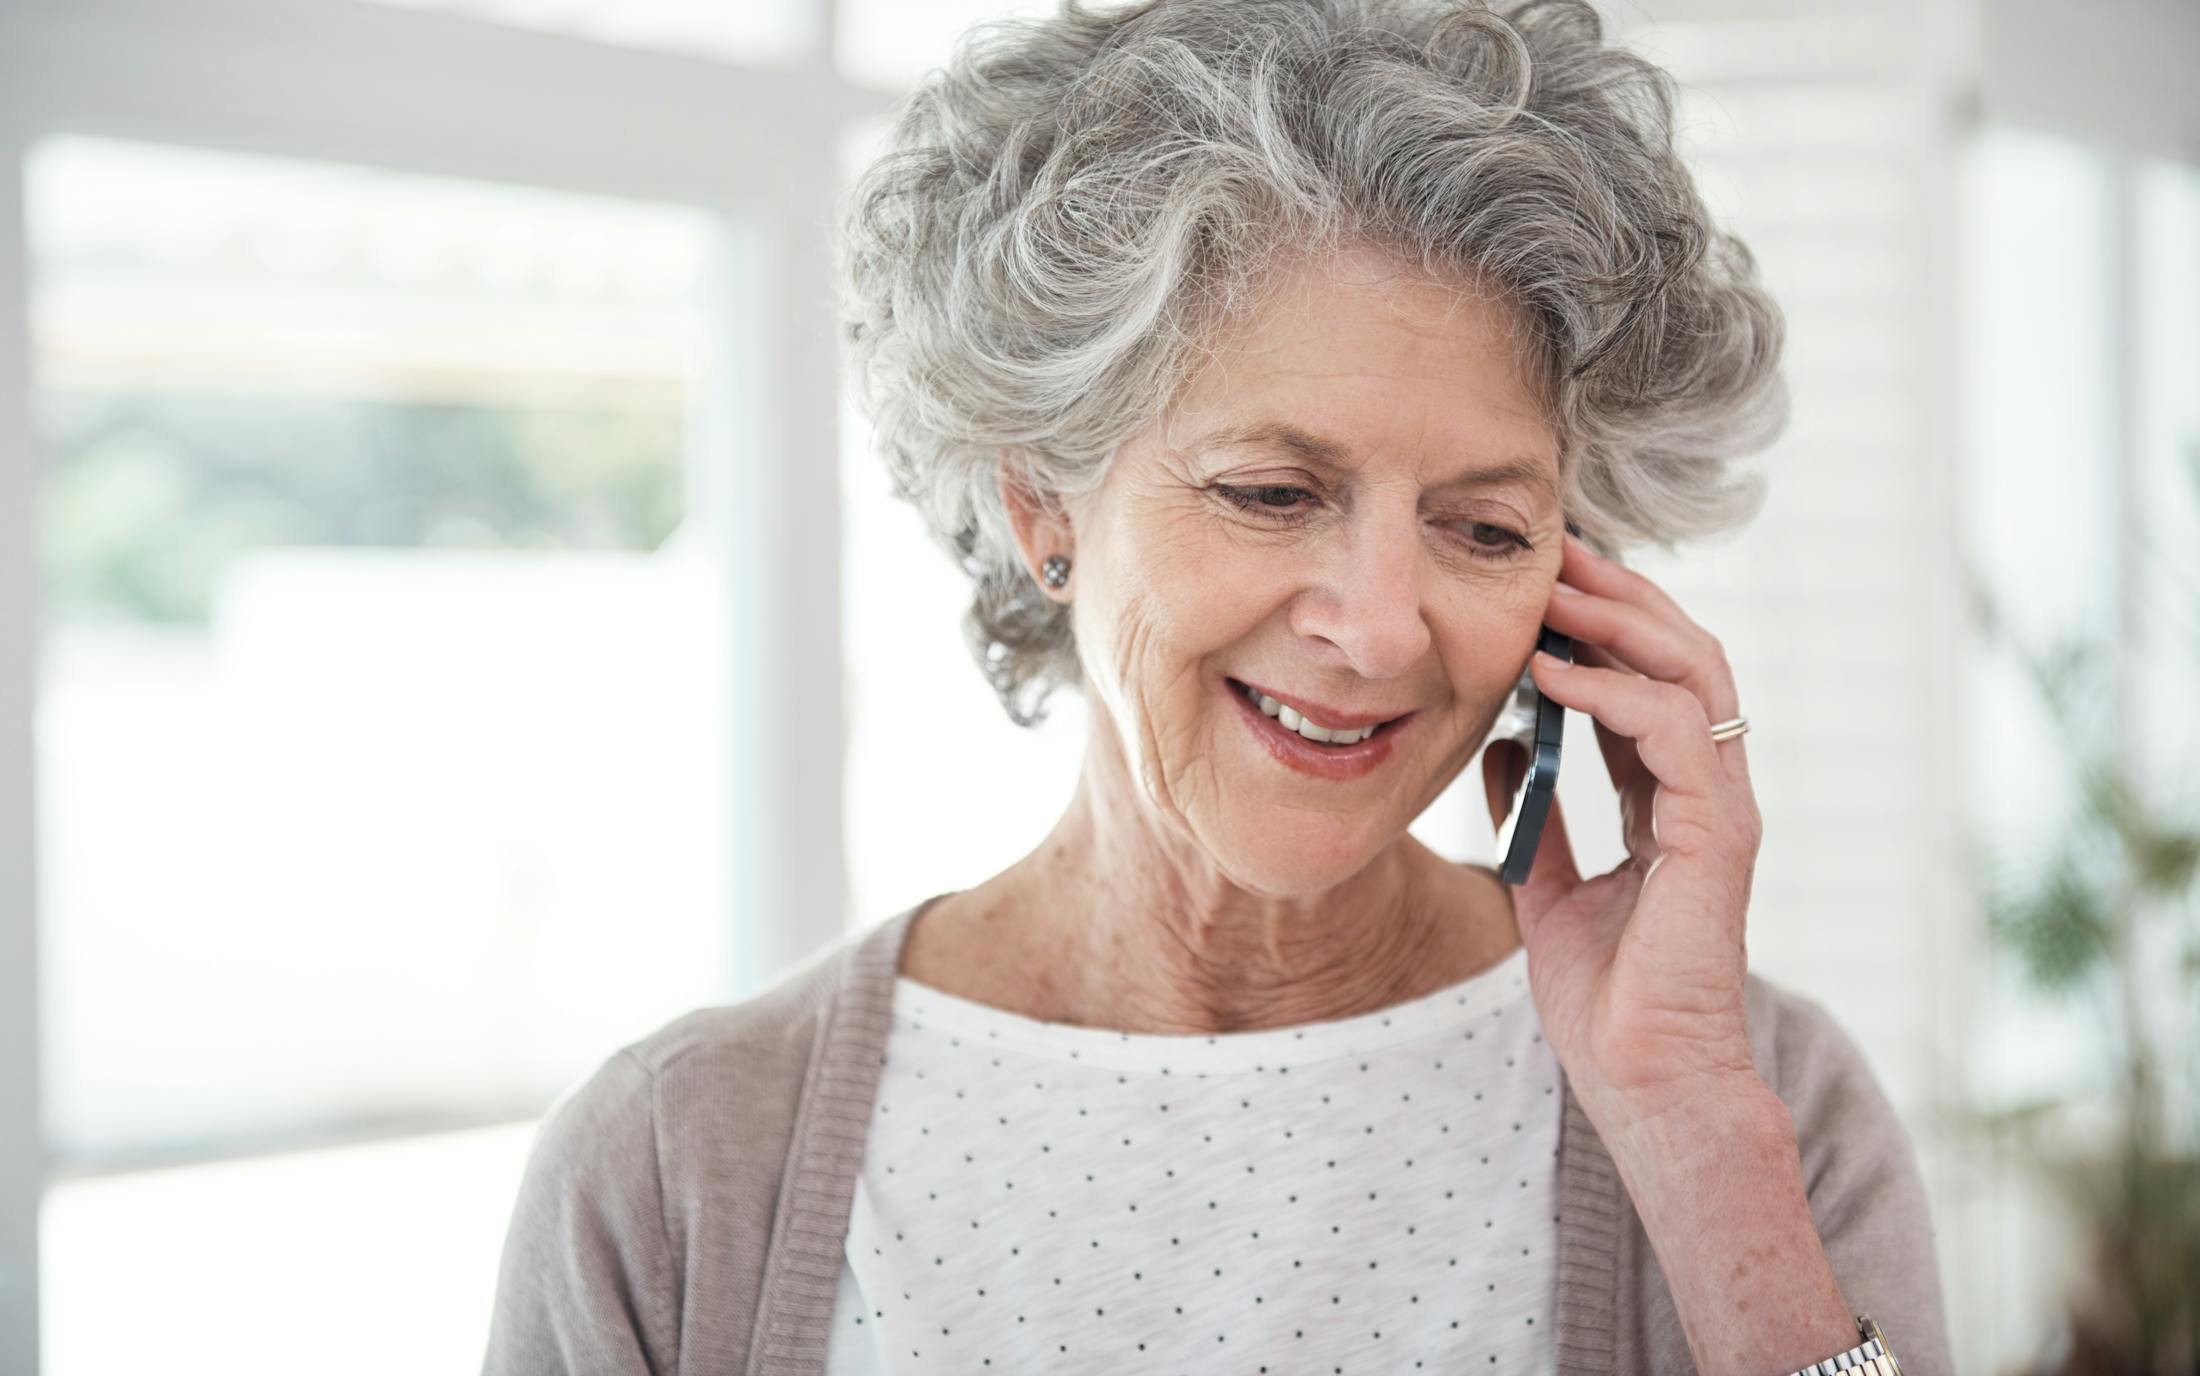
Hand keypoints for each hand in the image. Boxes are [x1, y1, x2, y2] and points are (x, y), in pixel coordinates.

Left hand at [1481, 530, 1765, 1135]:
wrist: (1643, 1079)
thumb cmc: (1608, 997)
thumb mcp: (1545, 885)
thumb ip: (1532, 813)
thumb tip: (1500, 742)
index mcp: (1669, 796)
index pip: (1646, 677)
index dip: (1600, 623)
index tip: (1540, 578)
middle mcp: (1705, 790)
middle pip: (1681, 654)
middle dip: (1619, 594)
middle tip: (1555, 548)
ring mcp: (1720, 808)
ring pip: (1696, 673)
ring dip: (1622, 623)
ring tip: (1554, 590)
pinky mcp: (1718, 837)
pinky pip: (1680, 734)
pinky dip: (1619, 694)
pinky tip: (1556, 675)